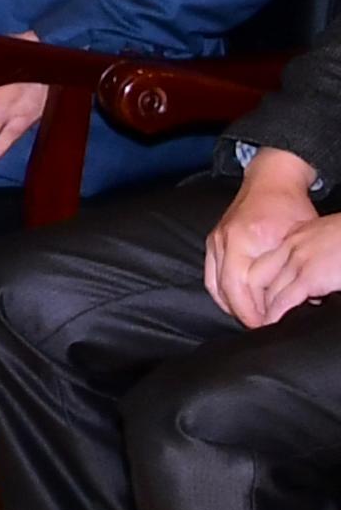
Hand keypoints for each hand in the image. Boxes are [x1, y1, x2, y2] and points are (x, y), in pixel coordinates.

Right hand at [207, 151, 327, 325]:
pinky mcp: (212, 240)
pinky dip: (221, 292)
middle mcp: (225, 239)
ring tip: (250, 318)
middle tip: (259, 328)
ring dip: (230, 305)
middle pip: (224, 288)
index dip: (252, 311)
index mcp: (246, 238)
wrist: (270, 181)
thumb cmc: (290, 208)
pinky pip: (210, 274)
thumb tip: (295, 302)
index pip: (240, 285)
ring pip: (213, 284)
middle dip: (241, 313)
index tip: (265, 325)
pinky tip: (236, 302)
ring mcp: (216, 239)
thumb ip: (291, 269)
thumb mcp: (298, 239)